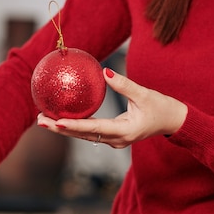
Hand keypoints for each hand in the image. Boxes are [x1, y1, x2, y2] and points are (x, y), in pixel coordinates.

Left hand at [37, 68, 187, 147]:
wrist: (174, 121)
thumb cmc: (162, 107)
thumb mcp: (145, 94)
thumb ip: (124, 85)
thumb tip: (104, 72)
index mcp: (124, 131)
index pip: (93, 128)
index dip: (73, 126)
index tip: (55, 122)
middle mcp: (116, 140)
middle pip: (82, 135)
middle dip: (59, 129)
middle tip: (39, 120)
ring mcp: (114, 141)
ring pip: (84, 136)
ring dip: (63, 129)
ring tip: (43, 120)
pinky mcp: (113, 137)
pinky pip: (90, 132)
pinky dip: (74, 127)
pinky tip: (60, 119)